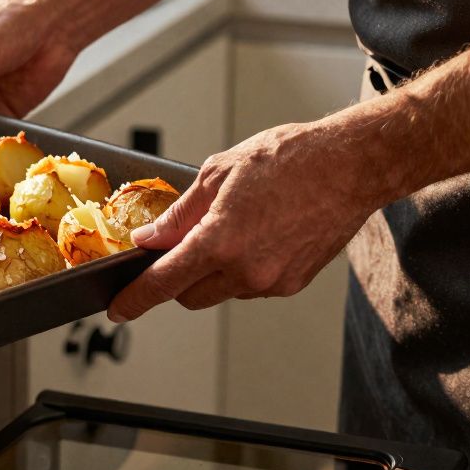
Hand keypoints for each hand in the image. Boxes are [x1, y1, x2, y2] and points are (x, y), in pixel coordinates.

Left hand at [106, 121, 380, 322]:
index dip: (136, 299)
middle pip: (190, 295)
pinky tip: (257, 235)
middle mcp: (246, 270)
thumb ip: (178, 214)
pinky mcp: (293, 283)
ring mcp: (272, 280)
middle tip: (180, 246)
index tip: (119, 309)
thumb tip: (149, 239)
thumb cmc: (289, 159)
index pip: (164, 283)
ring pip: (222, 291)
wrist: (351, 165)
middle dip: (177, 277)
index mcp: (220, 241)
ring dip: (212, 272)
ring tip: (234, 227)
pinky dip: (241, 269)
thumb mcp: (216, 174)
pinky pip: (251, 286)